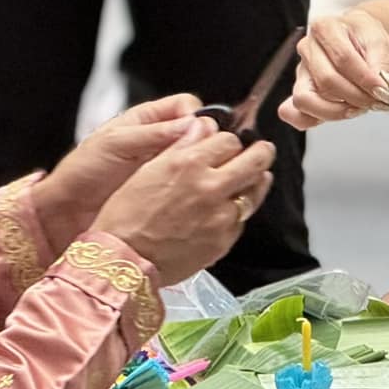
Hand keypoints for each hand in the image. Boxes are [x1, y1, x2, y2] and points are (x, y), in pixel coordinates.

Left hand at [33, 94, 202, 249]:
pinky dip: (195, 185)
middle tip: (203, 156)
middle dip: (204, 142)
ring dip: (200, 165)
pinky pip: (188, 182)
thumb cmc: (83, 171)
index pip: (186, 106)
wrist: (68, 210)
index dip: (197, 116)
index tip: (201, 132)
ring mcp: (163, 166)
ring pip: (196, 158)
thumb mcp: (116, 143)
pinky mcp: (165, 190)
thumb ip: (153, 133)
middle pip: (196, 132)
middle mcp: (158, 140)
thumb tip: (193, 124)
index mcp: (146, 119)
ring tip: (198, 176)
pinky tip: (193, 192)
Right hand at [90, 122, 275, 285]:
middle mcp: (210, 187)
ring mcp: (221, 216)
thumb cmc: (127, 217)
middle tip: (262, 150)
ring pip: (256, 190)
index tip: (229, 143)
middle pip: (255, 160)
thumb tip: (201, 128)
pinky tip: (231, 209)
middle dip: (261, 152)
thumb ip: (181, 147)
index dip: (229, 140)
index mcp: (189, 164)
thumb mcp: (147, 170)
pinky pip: (242, 219)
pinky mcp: (224, 241)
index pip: (229, 140)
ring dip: (257, 180)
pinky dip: (239, 211)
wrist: (125, 260)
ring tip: (256, 177)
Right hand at [280, 11, 388, 129]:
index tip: (385, 92)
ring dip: (335, 111)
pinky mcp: (301, 93)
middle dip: (356, 97)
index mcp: (324, 28)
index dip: (366, 80)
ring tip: (359, 108)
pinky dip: (312, 120)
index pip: (343, 59)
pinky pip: (294, 114)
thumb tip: (386, 85)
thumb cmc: (363, 38)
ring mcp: (301, 73)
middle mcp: (307, 49)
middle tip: (377, 102)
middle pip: (326, 80)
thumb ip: (382, 63)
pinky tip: (338, 115)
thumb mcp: (378, 40)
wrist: (358, 41)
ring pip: (305, 100)